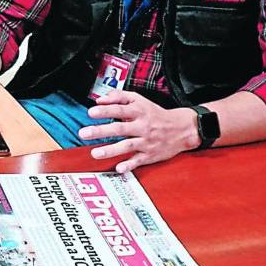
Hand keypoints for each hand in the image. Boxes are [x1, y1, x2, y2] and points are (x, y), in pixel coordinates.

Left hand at [77, 90, 199, 172]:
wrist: (182, 128)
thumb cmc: (155, 114)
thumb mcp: (139, 100)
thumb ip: (119, 97)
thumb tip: (100, 100)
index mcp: (139, 112)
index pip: (119, 110)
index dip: (105, 111)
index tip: (91, 112)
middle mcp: (142, 127)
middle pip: (120, 129)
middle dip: (101, 131)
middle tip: (84, 134)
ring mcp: (146, 142)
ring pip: (127, 146)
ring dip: (110, 150)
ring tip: (94, 153)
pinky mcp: (149, 155)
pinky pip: (138, 161)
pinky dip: (129, 165)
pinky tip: (119, 168)